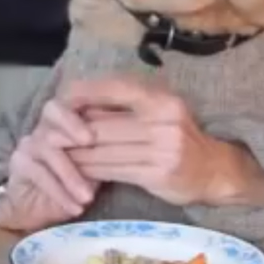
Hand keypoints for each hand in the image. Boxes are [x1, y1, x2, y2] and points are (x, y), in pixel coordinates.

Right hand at [0, 100, 99, 232]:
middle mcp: (47, 124)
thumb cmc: (76, 182)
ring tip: (88, 197)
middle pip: (53, 109)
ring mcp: (30, 142)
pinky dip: (59, 192)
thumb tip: (135, 140)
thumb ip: (109, 149)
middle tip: (90, 142)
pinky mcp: (19, 163)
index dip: (88, 100)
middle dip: (72, 123)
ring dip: (70, 174)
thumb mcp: (98, 165)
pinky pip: (39, 173)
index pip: (74, 96)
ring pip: (48, 147)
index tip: (109, 120)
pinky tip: (75, 208)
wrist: (38, 207)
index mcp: (69, 119)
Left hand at [62, 78, 263, 207]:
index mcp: (159, 97)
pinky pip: (112, 171)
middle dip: (71, 132)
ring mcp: (162, 148)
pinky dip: (90, 172)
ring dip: (75, 155)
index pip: (112, 89)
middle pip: (101, 124)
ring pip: (103, 150)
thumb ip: (121, 108)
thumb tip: (75, 102)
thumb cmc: (178, 137)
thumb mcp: (157, 112)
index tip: (58, 103)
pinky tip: (77, 172)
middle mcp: (162, 118)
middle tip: (48, 136)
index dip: (81, 95)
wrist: (215, 171)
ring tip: (57, 155)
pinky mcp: (157, 174)